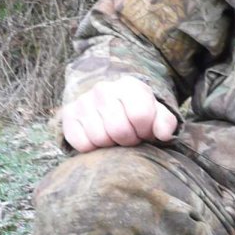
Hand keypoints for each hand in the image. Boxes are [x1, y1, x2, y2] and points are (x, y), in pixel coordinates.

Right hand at [61, 76, 177, 152]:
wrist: (110, 102)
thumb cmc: (138, 111)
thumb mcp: (157, 113)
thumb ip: (165, 122)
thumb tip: (163, 135)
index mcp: (130, 86)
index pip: (140, 116)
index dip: (146, 131)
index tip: (145, 132)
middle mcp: (104, 89)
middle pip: (119, 130)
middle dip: (129, 141)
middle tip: (130, 137)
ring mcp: (83, 101)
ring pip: (100, 139)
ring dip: (111, 145)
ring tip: (115, 137)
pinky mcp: (68, 114)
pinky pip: (81, 143)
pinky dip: (93, 148)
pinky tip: (100, 138)